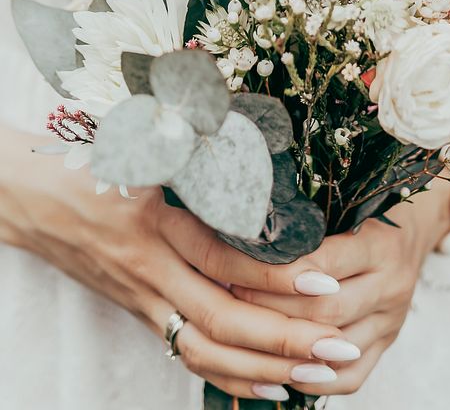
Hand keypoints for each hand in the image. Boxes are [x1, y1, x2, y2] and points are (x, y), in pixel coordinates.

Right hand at [0, 127, 361, 401]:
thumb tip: (255, 148)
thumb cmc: (89, 163)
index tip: (324, 278)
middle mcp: (148, 269)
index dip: (274, 274)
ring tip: (317, 374)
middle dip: (284, 338)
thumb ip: (193, 149)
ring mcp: (142, 297)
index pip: (222, 259)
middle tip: (337, 346)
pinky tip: (271, 384)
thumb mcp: (140, 147)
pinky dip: (231, 374)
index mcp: (153, 222)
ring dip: (264, 367)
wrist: (29, 197)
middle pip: (220, 318)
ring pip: (205, 350)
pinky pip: (188, 352)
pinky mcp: (140, 311)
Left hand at [231, 181, 449, 397]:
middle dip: (273, 309)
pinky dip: (315, 379)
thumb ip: (309, 221)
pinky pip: (352, 377)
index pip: (323, 265)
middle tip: (233, 301)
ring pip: (335, 348)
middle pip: (327, 311)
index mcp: (380, 244)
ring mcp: (391, 320)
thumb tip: (250, 234)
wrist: (413, 229)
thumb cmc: (367, 211)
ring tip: (247, 336)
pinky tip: (283, 369)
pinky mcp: (387, 344)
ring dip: (288, 346)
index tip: (239, 270)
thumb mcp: (345, 204)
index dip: (278, 272)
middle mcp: (391, 284)